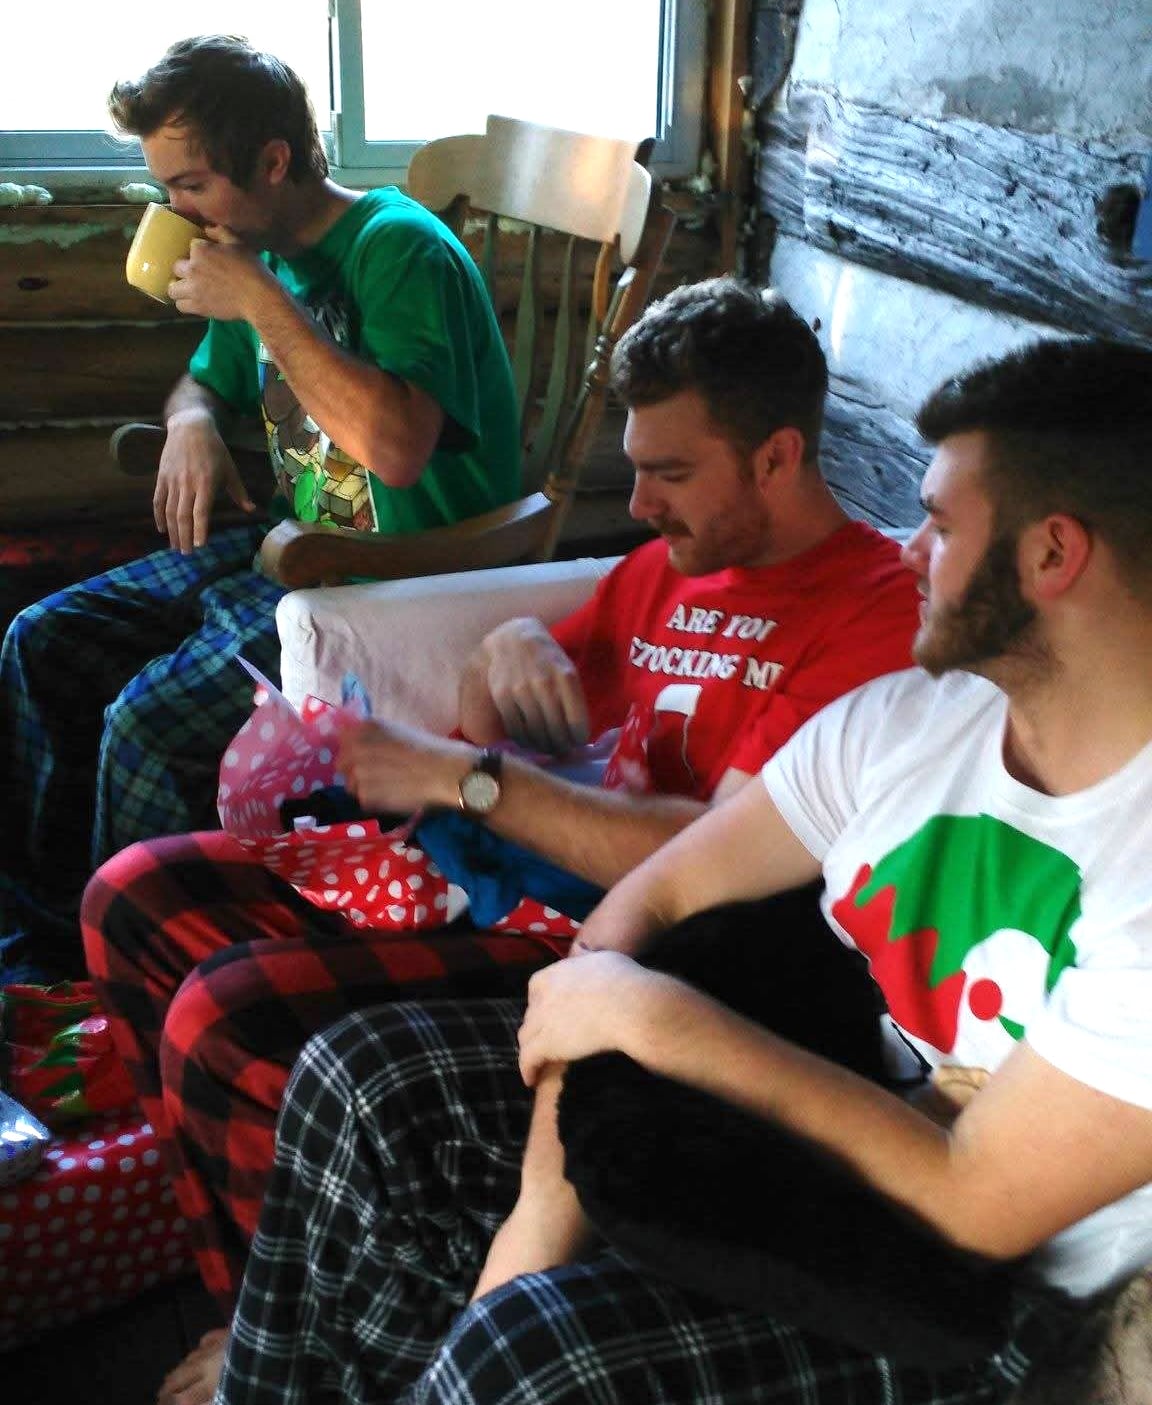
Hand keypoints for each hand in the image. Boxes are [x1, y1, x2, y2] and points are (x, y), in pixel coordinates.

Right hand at [155, 412, 254, 551]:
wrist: (190, 427)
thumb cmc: (214, 449)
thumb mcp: (230, 469)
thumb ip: (239, 492)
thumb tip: (252, 510)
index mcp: (206, 484)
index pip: (201, 512)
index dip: (199, 530)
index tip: (199, 545)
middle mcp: (187, 484)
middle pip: (183, 516)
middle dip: (184, 537)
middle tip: (186, 553)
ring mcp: (172, 481)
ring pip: (169, 511)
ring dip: (172, 531)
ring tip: (176, 546)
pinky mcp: (162, 477)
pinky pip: (158, 501)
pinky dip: (158, 516)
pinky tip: (162, 529)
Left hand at [169, 226, 276, 321]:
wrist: (259, 297)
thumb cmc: (251, 269)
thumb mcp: (238, 243)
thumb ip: (220, 232)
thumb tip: (207, 228)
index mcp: (200, 250)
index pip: (191, 247)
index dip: (199, 251)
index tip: (208, 258)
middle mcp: (192, 269)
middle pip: (176, 267)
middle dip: (184, 269)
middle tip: (195, 273)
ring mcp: (193, 289)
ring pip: (172, 288)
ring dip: (178, 287)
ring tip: (187, 288)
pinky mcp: (198, 307)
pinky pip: (180, 305)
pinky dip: (185, 303)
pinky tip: (193, 300)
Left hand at [337, 718, 470, 814]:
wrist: (446, 773)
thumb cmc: (431, 749)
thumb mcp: (399, 731)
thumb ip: (375, 736)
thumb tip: (362, 743)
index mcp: (365, 727)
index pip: (344, 739)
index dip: (354, 750)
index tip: (367, 757)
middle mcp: (355, 748)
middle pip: (342, 764)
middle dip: (355, 770)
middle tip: (379, 775)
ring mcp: (357, 773)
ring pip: (351, 785)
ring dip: (365, 787)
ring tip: (390, 787)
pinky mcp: (365, 796)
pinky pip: (363, 801)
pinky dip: (376, 802)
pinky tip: (394, 797)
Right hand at [478, 618, 589, 753]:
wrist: (512, 639)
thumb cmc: (546, 660)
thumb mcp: (567, 671)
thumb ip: (574, 699)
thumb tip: (578, 738)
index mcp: (566, 677)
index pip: (577, 721)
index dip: (579, 739)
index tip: (578, 743)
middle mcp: (544, 683)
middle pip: (556, 731)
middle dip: (561, 746)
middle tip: (562, 750)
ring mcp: (521, 690)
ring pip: (536, 733)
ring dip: (543, 746)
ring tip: (547, 747)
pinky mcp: (502, 695)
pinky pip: (516, 729)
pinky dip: (524, 740)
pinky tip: (529, 740)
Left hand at [517, 951, 680, 1085]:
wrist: (630, 1007)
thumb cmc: (626, 982)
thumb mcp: (603, 959)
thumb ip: (586, 961)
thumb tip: (583, 958)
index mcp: (558, 973)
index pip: (536, 986)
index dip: (540, 1000)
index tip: (547, 1010)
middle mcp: (546, 994)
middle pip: (531, 1012)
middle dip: (536, 1025)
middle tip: (546, 1038)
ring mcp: (543, 1019)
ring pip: (526, 1036)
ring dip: (530, 1048)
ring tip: (536, 1061)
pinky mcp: (547, 1043)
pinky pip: (528, 1059)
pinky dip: (528, 1070)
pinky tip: (531, 1080)